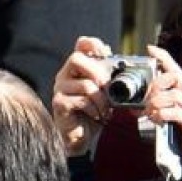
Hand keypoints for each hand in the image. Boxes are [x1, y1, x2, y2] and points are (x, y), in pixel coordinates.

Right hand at [51, 36, 114, 156]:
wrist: (82, 137)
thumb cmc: (93, 113)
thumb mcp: (105, 92)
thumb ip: (109, 76)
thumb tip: (122, 62)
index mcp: (76, 68)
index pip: (80, 44)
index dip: (93, 43)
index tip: (105, 53)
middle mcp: (64, 75)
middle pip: (76, 58)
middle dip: (97, 72)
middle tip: (108, 87)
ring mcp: (59, 88)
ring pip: (84, 84)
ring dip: (101, 98)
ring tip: (105, 108)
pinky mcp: (59, 103)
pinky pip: (81, 100)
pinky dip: (93, 108)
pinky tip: (96, 115)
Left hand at [143, 44, 181, 170]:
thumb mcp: (172, 118)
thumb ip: (161, 108)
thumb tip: (142, 105)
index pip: (177, 70)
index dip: (164, 58)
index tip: (150, 48)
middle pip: (175, 78)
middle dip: (156, 84)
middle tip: (146, 98)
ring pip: (174, 95)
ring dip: (156, 102)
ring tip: (150, 113)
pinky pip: (176, 112)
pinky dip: (162, 114)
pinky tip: (157, 119)